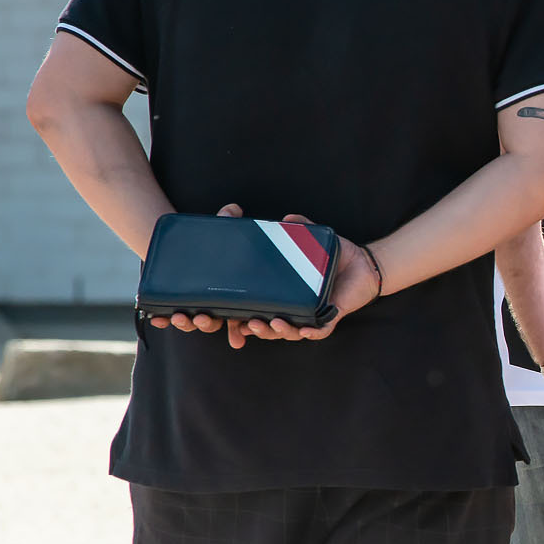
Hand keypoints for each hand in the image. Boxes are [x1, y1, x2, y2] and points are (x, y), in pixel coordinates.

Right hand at [150, 204, 374, 348]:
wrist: (363, 263)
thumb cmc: (327, 253)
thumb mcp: (299, 237)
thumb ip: (281, 225)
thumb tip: (251, 211)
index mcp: (266, 294)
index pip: (231, 309)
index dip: (208, 315)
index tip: (181, 314)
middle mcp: (279, 309)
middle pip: (247, 326)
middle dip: (226, 327)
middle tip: (202, 319)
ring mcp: (301, 317)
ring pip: (277, 331)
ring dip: (263, 329)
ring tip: (257, 322)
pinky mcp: (325, 320)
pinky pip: (311, 331)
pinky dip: (300, 330)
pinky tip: (288, 324)